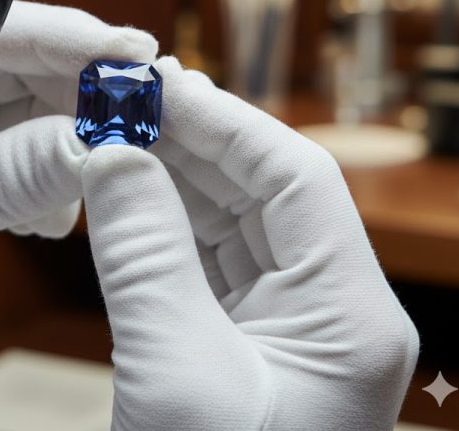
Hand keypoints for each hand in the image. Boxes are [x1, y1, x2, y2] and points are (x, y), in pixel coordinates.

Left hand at [0, 1, 157, 414]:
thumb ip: (0, 176)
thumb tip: (94, 147)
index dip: (64, 37)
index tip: (126, 49)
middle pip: (28, 68)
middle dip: (87, 88)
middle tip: (147, 104)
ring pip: (40, 115)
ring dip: (79, 139)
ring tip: (112, 163)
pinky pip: (36, 160)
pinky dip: (58, 183)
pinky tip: (55, 216)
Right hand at [81, 57, 419, 430]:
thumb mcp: (175, 373)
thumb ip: (143, 253)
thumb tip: (111, 153)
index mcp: (347, 315)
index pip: (294, 178)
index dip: (225, 122)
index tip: (160, 86)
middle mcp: (327, 309)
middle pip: (261, 191)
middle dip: (192, 141)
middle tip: (126, 99)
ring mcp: (285, 324)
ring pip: (230, 220)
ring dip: (172, 175)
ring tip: (115, 132)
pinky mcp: (243, 339)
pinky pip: (205, 257)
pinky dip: (161, 221)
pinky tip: (122, 192)